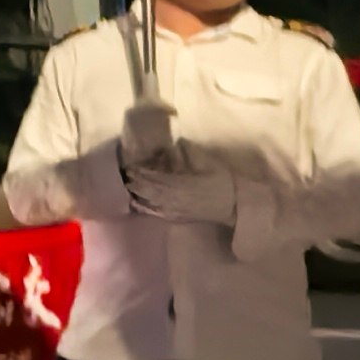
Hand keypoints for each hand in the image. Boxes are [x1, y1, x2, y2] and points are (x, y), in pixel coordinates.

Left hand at [121, 157, 238, 225]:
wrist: (234, 206)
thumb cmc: (222, 183)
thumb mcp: (209, 164)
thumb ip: (191, 152)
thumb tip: (177, 141)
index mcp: (180, 183)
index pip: (154, 177)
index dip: (141, 171)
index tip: (131, 164)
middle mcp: (173, 198)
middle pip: (147, 189)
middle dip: (135, 181)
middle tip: (126, 173)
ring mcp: (172, 210)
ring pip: (148, 201)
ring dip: (136, 192)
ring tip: (127, 184)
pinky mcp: (175, 218)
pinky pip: (154, 213)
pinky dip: (142, 207)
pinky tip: (134, 202)